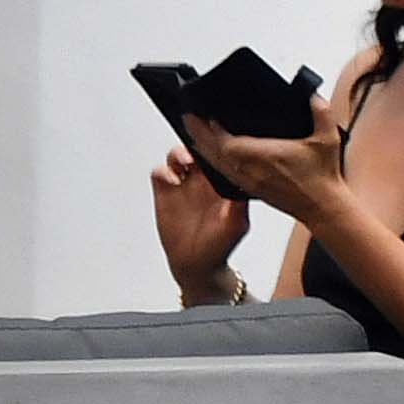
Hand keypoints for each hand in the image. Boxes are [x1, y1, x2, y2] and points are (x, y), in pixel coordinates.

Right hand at [149, 147, 251, 296]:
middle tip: (199, 150)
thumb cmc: (220, 243)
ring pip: (177, 156)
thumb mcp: (236, 224)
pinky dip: (161, 171)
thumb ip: (238, 206)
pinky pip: (159, 173)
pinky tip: (169, 180)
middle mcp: (204, 179)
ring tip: (183, 163)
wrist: (197, 261)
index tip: (219, 142)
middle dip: (198, 142)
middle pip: (198, 148)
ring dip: (179, 154)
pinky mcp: (165, 193)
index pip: (222, 153)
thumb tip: (244, 191)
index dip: (220, 144)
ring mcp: (184, 184)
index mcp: (224, 181)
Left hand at [188, 101, 355, 238]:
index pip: (227, 142)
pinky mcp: (249, 188)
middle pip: (213, 152)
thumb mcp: (329, 139)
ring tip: (192, 134)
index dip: (212, 129)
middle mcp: (251, 170)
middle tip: (188, 118)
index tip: (205, 114)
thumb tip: (313, 97)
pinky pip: (222, 173)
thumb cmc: (322, 178)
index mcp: (265, 156)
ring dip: (202, 148)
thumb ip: (322, 113)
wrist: (322, 206)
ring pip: (215, 164)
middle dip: (198, 134)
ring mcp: (248, 180)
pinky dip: (212, 161)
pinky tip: (211, 155)